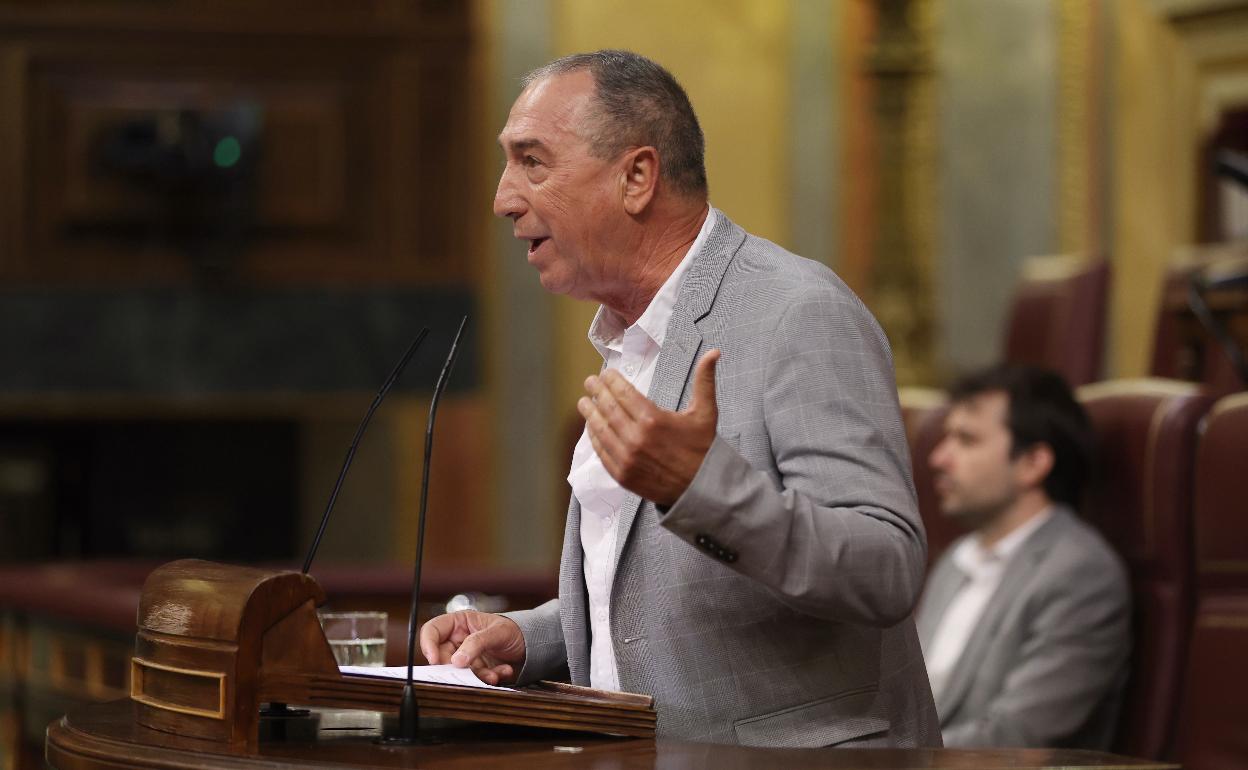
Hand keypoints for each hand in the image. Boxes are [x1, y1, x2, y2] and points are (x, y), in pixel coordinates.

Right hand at [418, 611, 525, 684]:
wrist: (532, 644)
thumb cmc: (514, 630)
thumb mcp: (497, 632)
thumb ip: (476, 643)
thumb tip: (456, 661)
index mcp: (459, 623)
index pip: (432, 630)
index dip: (428, 644)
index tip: (434, 660)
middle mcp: (460, 640)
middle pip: (443, 656)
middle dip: (457, 667)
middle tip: (469, 672)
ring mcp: (467, 656)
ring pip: (460, 671)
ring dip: (478, 675)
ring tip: (494, 674)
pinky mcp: (477, 670)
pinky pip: (475, 678)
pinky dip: (489, 678)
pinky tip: (503, 671)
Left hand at [577, 349, 720, 506]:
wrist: (701, 489)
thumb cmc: (702, 449)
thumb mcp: (706, 412)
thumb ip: (705, 380)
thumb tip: (714, 352)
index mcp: (653, 420)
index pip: (623, 394)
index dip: (611, 381)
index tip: (605, 374)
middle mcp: (636, 438)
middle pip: (608, 408)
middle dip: (597, 392)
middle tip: (590, 382)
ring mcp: (626, 458)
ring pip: (600, 429)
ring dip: (590, 413)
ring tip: (584, 402)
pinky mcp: (622, 474)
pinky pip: (602, 452)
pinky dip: (594, 437)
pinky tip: (592, 428)